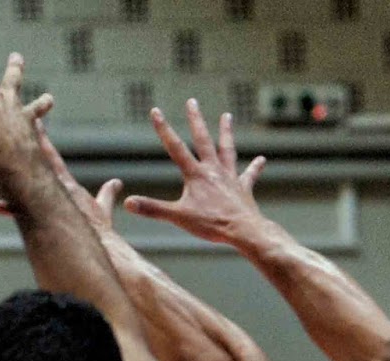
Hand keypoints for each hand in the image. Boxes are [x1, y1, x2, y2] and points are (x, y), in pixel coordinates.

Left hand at [0, 120, 146, 274]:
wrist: (98, 245)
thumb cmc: (100, 231)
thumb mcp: (103, 209)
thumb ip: (107, 195)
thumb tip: (116, 184)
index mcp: (62, 182)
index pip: (47, 152)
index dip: (37, 133)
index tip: (29, 116)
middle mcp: (46, 186)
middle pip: (25, 157)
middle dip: (11, 138)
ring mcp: (36, 200)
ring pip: (8, 179)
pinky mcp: (29, 217)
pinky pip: (3, 209)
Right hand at [122, 99, 268, 247]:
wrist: (243, 231)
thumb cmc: (211, 224)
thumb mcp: (177, 217)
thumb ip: (152, 209)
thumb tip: (128, 203)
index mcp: (196, 175)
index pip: (175, 148)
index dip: (164, 129)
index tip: (156, 111)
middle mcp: (213, 170)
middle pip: (203, 140)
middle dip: (196, 120)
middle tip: (192, 101)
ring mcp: (230, 177)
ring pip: (227, 149)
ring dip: (226, 132)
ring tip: (227, 116)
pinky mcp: (243, 188)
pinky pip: (249, 175)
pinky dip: (255, 167)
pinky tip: (261, 160)